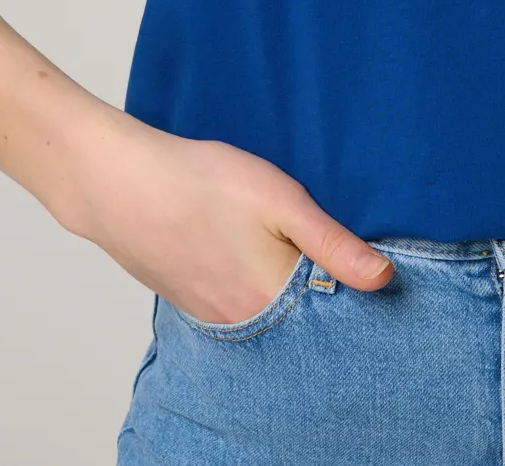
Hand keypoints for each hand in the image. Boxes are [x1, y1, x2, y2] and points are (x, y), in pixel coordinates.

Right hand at [59, 106, 394, 323]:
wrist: (119, 184)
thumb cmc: (201, 182)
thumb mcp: (281, 200)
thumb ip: (333, 244)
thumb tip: (385, 279)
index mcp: (272, 299)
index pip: (331, 313)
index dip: (352, 290)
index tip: (369, 268)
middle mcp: (244, 322)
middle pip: (299, 318)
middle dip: (320, 293)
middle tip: (326, 251)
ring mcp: (213, 316)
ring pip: (268, 313)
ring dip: (284, 289)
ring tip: (287, 249)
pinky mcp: (192, 302)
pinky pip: (238, 306)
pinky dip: (254, 288)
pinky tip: (249, 255)